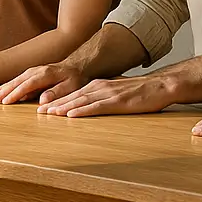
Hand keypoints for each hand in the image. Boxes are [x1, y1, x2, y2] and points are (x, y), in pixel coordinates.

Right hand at [0, 63, 89, 105]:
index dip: (15, 93)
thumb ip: (56, 93)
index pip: (27, 85)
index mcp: (45, 74)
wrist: (77, 65)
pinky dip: (6, 87)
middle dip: (2, 91)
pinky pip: (16, 81)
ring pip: (13, 81)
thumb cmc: (75, 78)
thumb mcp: (71, 86)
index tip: (5, 102)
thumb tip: (42, 101)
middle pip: (16, 82)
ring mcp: (32, 72)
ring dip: (1, 89)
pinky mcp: (31, 74)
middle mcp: (36, 71)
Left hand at [38, 75, 174, 116]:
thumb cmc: (143, 92)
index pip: (75, 94)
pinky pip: (96, 107)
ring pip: (81, 101)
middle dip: (55, 104)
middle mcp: (101, 88)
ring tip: (49, 114)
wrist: (162, 86)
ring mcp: (109, 94)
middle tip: (39, 112)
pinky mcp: (118, 102)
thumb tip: (95, 105)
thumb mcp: (119, 93)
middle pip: (74, 97)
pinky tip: (72, 115)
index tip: (45, 107)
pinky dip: (82, 111)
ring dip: (64, 108)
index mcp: (100, 86)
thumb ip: (106, 98)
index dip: (59, 100)